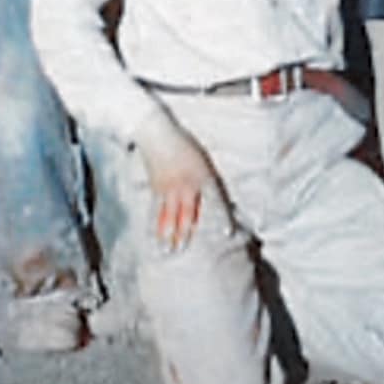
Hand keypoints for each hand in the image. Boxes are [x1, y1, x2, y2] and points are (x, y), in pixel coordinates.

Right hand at [138, 116, 218, 252]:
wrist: (158, 134)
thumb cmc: (183, 145)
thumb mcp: (201, 160)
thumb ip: (206, 180)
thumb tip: (209, 201)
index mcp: (202, 177)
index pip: (214, 201)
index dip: (221, 218)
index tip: (226, 234)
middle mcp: (187, 186)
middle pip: (188, 213)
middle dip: (188, 232)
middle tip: (186, 249)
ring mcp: (170, 188)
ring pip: (171, 214)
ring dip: (171, 233)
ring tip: (170, 249)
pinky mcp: (156, 187)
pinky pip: (157, 209)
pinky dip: (157, 223)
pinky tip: (157, 234)